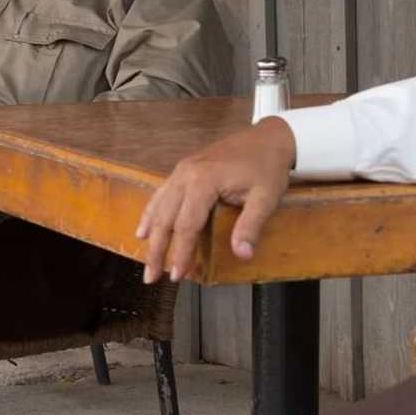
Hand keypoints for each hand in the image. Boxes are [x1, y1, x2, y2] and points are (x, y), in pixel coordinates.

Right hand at [137, 116, 297, 283]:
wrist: (270, 137)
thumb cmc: (268, 167)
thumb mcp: (266, 198)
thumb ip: (250, 226)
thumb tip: (242, 255)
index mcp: (204, 181)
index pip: (187, 225)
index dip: (181, 253)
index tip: (178, 275)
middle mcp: (186, 174)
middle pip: (166, 218)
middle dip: (157, 250)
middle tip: (151, 277)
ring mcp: (183, 169)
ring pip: (159, 206)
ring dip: (151, 234)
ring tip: (146, 259)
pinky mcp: (185, 167)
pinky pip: (163, 193)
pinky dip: (152, 212)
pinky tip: (144, 228)